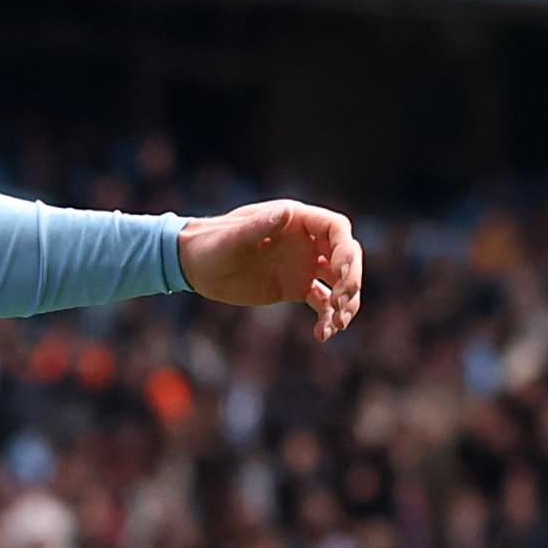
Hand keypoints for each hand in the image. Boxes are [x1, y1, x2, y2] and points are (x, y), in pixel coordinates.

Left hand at [181, 201, 363, 339]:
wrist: (196, 265)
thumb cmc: (212, 244)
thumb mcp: (234, 237)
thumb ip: (260, 225)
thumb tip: (287, 212)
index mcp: (296, 220)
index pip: (337, 229)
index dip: (346, 250)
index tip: (339, 274)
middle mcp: (306, 241)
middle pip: (346, 257)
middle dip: (351, 280)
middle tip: (340, 304)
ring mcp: (303, 265)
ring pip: (339, 282)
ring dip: (346, 303)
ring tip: (336, 325)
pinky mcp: (295, 287)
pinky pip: (322, 303)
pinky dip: (327, 319)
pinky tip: (322, 335)